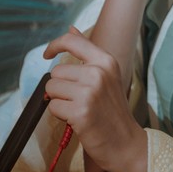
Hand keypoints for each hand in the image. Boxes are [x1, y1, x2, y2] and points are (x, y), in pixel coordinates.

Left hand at [43, 28, 148, 171]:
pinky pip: (53, 106)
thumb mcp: (106, 75)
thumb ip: (87, 52)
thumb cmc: (112, 110)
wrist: (125, 143)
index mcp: (106, 61)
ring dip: (59, 101)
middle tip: (78, 100)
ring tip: (78, 109)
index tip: (47, 54)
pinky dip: (60, 115)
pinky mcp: (80, 112)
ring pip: (52, 89)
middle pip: (56, 72)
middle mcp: (98, 73)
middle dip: (61, 87)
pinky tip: (77, 120)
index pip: (72, 41)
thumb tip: (71, 28)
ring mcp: (90, 92)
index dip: (55, 45)